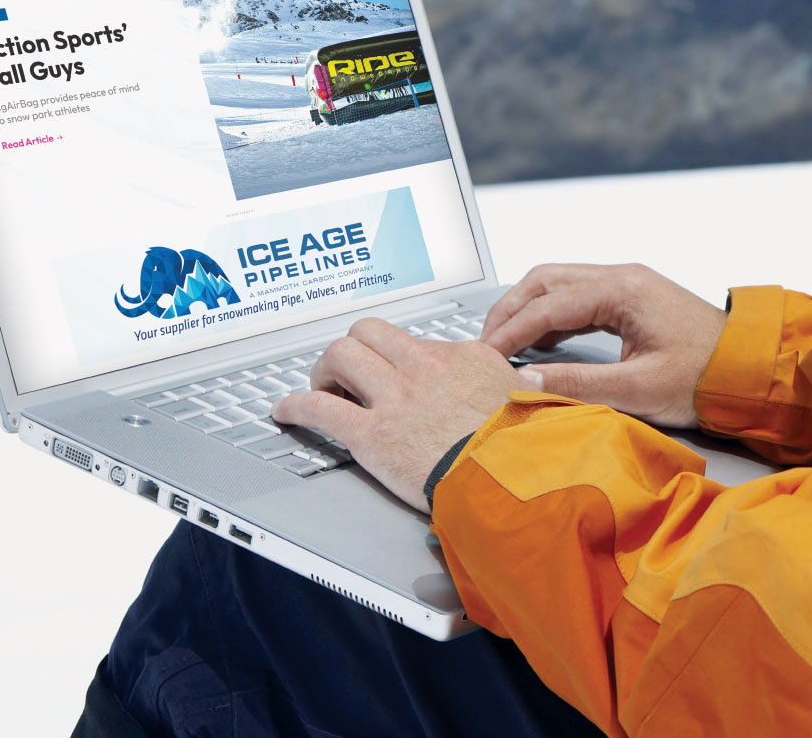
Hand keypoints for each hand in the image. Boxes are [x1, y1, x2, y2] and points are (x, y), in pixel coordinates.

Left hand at [272, 318, 534, 512]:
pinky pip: (319, 408)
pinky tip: (285, 411)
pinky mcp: (372, 434)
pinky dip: (295, 406)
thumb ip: (513, 385)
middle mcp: (423, 367)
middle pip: (367, 332)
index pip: (413, 340)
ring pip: (340, 354)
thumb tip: (524, 379)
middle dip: (352, 350)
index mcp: (461, 357)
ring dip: (324, 371)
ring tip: (322, 388)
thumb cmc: (522, 447)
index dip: (394, 357)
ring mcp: (395, 398)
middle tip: (346, 372)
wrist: (513, 481)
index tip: (390, 371)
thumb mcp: (526, 399)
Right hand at [479, 263, 727, 427]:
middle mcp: (623, 277)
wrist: (752, 370)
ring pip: (560, 285)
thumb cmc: (708, 376)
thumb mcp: (638, 388)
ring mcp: (628, 285)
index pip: (547, 305)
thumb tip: (525, 381)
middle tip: (485, 344)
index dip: (510, 331)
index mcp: (623, 289)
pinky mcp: (634, 300)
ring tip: (504, 344)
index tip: (484, 356)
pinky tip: (540, 342)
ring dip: (528, 310)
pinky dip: (551, 316)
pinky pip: (579, 297)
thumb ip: (577, 384)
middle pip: (546, 281)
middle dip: (510, 310)